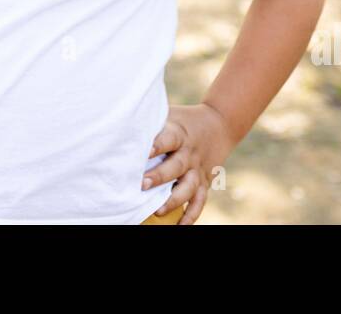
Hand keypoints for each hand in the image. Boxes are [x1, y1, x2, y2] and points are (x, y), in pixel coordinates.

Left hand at [142, 103, 235, 223]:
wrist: (219, 123)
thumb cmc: (183, 120)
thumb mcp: (170, 114)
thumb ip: (151, 120)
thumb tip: (121, 122)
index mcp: (179, 133)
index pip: (169, 138)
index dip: (158, 144)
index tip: (145, 151)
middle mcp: (189, 153)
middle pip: (176, 166)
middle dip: (160, 176)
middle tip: (142, 184)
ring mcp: (197, 169)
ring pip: (188, 187)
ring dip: (173, 200)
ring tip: (157, 211)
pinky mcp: (204, 182)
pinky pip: (199, 201)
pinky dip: (191, 215)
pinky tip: (180, 226)